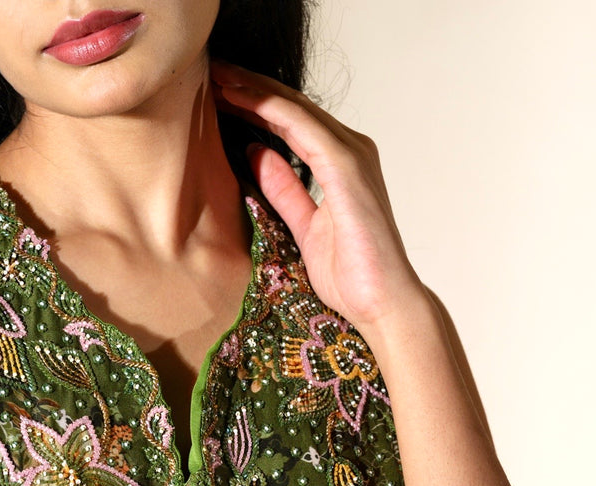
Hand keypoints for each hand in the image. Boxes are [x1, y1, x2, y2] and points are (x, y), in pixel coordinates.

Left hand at [209, 59, 429, 343]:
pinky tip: (243, 97)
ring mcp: (352, 155)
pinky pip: (302, 127)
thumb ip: (283, 189)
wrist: (382, 304)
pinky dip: (271, 109)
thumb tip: (254, 152)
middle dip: (250, 87)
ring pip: (295, 109)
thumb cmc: (352, 277)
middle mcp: (350, 151)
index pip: (291, 125)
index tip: (218, 94)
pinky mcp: (347, 166)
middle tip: (212, 71)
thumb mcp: (303, 228)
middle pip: (292, 108)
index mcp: (340, 165)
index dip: (254, 105)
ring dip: (255, 90)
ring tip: (219, 76)